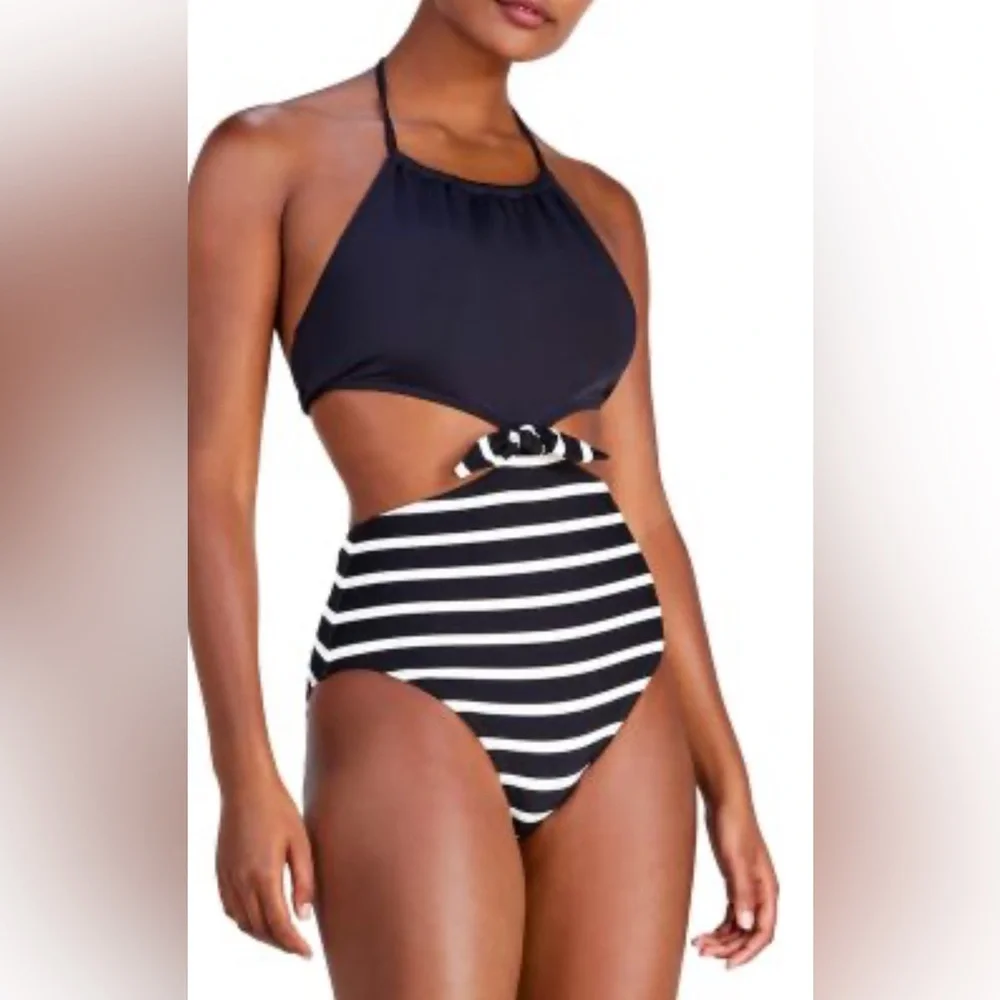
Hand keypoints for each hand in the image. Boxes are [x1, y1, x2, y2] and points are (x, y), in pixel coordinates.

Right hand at [216, 774, 314, 957]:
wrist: (246, 787)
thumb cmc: (278, 809)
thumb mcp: (300, 842)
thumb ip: (304, 881)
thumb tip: (303, 916)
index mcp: (263, 875)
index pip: (278, 925)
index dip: (293, 944)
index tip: (308, 953)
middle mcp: (241, 882)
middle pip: (259, 929)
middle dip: (280, 943)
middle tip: (299, 947)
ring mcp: (227, 878)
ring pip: (243, 922)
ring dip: (262, 935)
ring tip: (283, 935)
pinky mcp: (220, 871)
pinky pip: (230, 909)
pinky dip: (245, 921)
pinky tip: (259, 917)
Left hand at [692, 796, 777, 968]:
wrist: (725, 800)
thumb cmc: (734, 824)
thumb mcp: (736, 859)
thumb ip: (742, 892)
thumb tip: (746, 926)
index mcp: (768, 888)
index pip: (764, 931)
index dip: (748, 951)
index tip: (728, 964)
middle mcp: (761, 891)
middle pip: (750, 932)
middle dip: (729, 947)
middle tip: (704, 952)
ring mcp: (748, 887)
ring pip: (740, 925)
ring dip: (723, 939)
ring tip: (699, 945)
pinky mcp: (735, 881)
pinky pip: (732, 914)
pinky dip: (721, 926)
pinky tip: (704, 933)